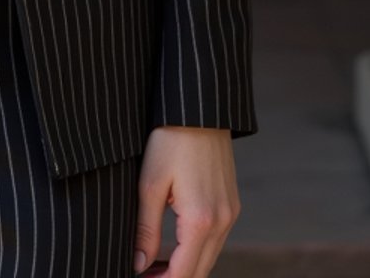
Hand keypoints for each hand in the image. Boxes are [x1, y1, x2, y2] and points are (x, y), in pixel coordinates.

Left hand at [133, 126, 240, 276]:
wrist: (198, 107)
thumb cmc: (170, 140)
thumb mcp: (150, 183)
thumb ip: (145, 229)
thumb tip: (138, 264)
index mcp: (200, 220)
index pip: (183, 274)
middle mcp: (222, 221)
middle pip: (199, 272)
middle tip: (143, 274)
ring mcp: (230, 213)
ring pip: (209, 257)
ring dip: (185, 267)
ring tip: (153, 264)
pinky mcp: (231, 203)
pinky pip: (215, 240)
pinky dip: (196, 250)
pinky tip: (174, 245)